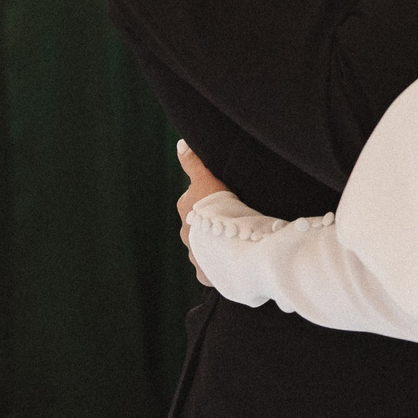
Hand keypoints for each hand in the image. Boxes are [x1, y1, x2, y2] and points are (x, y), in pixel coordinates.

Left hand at [176, 141, 225, 289]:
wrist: (228, 243)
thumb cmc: (218, 208)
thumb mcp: (207, 179)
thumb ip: (193, 163)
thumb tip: (180, 144)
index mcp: (186, 210)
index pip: (196, 202)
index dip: (212, 200)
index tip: (228, 201)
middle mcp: (186, 234)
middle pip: (199, 226)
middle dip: (212, 225)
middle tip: (234, 222)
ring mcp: (195, 255)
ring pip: (206, 247)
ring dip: (217, 245)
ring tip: (237, 242)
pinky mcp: (205, 273)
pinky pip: (213, 268)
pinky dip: (222, 264)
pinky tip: (236, 260)